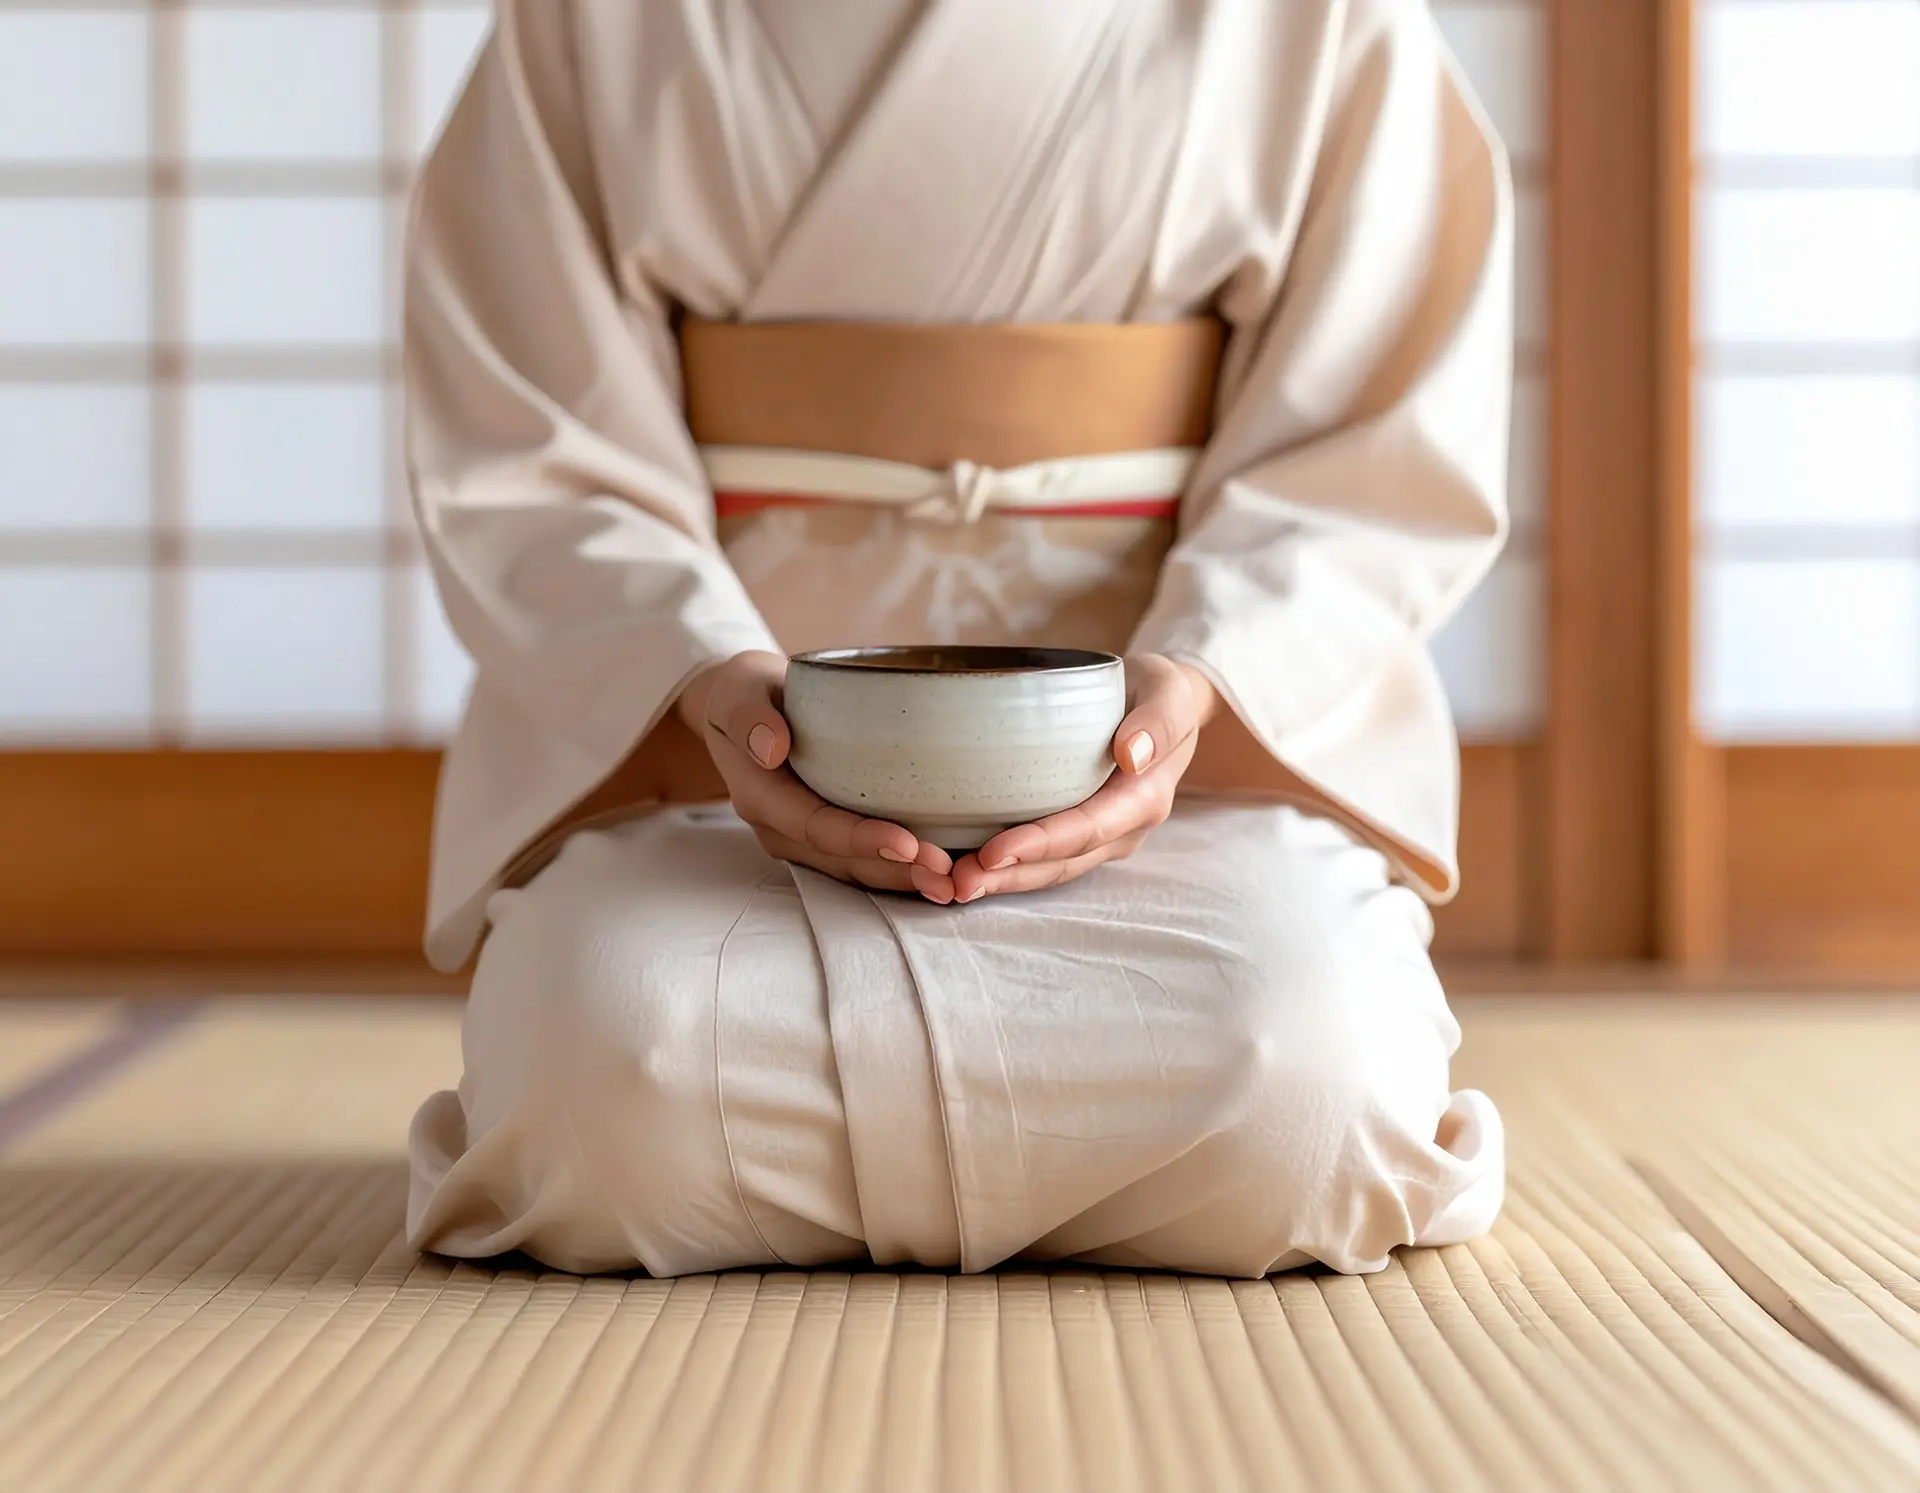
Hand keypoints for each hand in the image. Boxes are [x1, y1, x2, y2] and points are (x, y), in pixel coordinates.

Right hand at [677, 651, 956, 900]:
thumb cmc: (748, 693)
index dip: (860, 840)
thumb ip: (749, 717)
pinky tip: (943, 868)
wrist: (744, 707)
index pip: (814, 826)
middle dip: (895, 871)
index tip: (907, 843)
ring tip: (952, 880)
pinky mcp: (826, 837)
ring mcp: (804, 838)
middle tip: (947, 872)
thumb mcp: (740, 690)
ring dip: (904, 878)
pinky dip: (902, 868)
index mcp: (761, 797)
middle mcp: (782, 828)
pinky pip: (864, 861)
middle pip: (843, 860)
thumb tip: (772, 747)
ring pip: (857, 870)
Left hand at [950, 654, 1219, 902]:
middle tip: (958, 881)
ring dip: (1003, 881)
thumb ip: (1159, 720)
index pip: (1087, 830)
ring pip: (1049, 870)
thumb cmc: (1158, 693)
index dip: (1040, 845)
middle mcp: (1122, 829)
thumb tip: (1132, 753)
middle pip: (1061, 863)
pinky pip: (1043, 859)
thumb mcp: (1168, 690)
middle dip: (1010, 876)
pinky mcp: (1078, 834)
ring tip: (954, 884)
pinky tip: (964, 867)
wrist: (1160, 705)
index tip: (993, 852)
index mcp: (1143, 799)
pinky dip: (1005, 868)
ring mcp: (1100, 838)